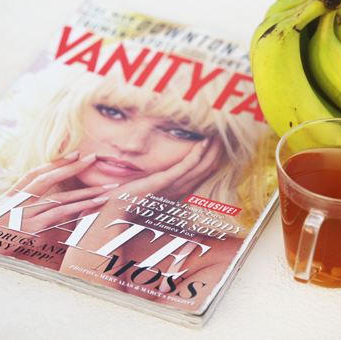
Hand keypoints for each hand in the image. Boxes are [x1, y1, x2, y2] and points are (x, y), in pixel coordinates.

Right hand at [0, 151, 112, 233]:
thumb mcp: (1, 212)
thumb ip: (18, 200)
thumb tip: (35, 194)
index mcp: (12, 194)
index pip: (37, 172)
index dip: (56, 162)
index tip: (75, 153)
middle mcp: (19, 200)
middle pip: (49, 178)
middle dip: (73, 167)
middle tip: (93, 158)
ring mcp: (26, 213)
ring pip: (60, 198)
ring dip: (85, 192)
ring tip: (106, 188)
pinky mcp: (33, 228)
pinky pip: (60, 215)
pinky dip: (79, 209)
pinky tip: (94, 205)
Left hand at [100, 136, 223, 202]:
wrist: (116, 207)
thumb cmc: (131, 196)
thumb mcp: (151, 184)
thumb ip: (162, 176)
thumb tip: (167, 164)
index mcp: (180, 189)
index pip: (205, 171)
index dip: (214, 155)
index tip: (219, 140)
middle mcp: (181, 189)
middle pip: (208, 168)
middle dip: (217, 150)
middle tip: (224, 133)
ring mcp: (173, 186)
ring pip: (201, 166)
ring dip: (211, 149)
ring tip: (218, 134)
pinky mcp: (164, 181)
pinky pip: (186, 166)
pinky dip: (197, 153)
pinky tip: (202, 141)